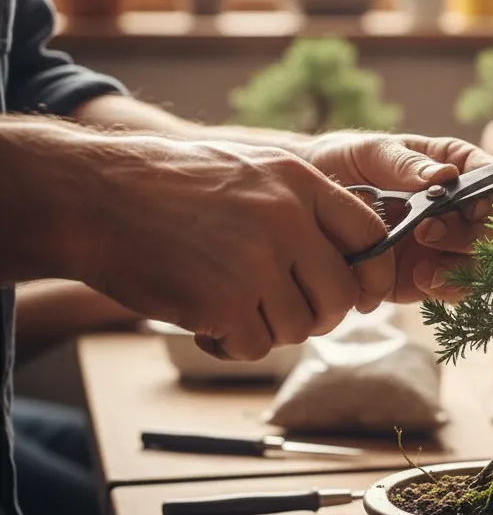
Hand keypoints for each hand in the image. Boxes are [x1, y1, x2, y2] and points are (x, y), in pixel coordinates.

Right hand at [81, 137, 391, 359]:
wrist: (96, 197)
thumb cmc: (173, 186)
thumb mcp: (252, 168)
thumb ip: (303, 205)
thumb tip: (351, 255)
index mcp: (300, 181)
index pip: (371, 236)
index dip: (374, 275)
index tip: (364, 295)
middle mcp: (287, 219)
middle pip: (342, 294)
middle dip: (324, 314)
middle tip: (291, 311)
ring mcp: (256, 261)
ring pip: (301, 326)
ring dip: (273, 329)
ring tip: (235, 306)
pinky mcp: (222, 302)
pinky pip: (257, 346)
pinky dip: (235, 344)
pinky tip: (208, 320)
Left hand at [303, 132, 492, 302]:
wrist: (311, 197)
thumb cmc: (349, 161)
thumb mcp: (375, 152)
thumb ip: (407, 166)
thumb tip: (444, 176)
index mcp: (460, 168)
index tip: (468, 206)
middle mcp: (462, 208)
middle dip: (470, 237)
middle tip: (428, 232)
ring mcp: (447, 244)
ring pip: (481, 267)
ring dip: (461, 271)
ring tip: (425, 268)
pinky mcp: (428, 274)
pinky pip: (452, 289)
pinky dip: (444, 289)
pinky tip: (421, 279)